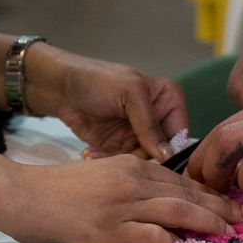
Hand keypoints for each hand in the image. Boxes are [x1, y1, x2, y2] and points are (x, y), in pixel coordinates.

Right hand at [0, 157, 242, 242]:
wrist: (22, 194)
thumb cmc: (62, 190)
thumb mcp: (105, 177)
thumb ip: (135, 187)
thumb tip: (168, 209)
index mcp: (132, 167)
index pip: (183, 181)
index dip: (213, 195)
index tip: (237, 207)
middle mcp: (131, 181)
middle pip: (186, 194)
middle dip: (222, 207)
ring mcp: (118, 206)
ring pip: (174, 210)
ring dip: (205, 221)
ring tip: (228, 232)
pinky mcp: (104, 229)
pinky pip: (143, 234)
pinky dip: (163, 239)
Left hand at [27, 46, 188, 160]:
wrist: (62, 87)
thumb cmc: (98, 80)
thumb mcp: (129, 94)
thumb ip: (149, 125)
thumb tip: (167, 156)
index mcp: (169, 100)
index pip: (181, 134)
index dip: (171, 151)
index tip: (155, 162)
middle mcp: (157, 119)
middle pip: (162, 153)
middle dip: (141, 158)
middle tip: (122, 157)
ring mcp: (138, 134)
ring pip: (141, 161)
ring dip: (121, 160)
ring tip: (99, 152)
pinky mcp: (119, 146)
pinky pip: (122, 162)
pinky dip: (107, 160)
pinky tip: (91, 152)